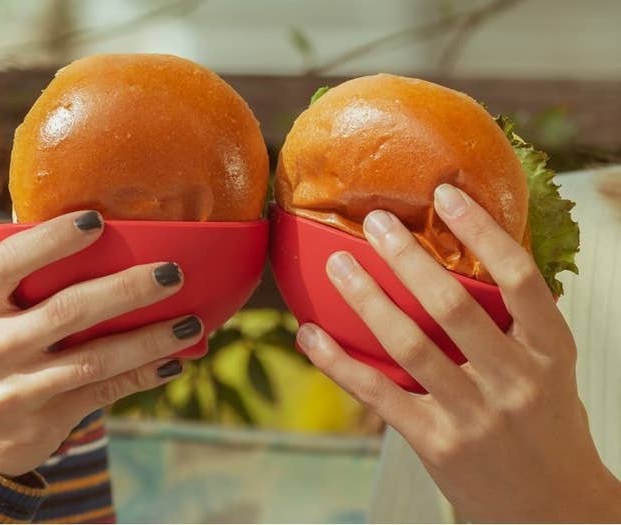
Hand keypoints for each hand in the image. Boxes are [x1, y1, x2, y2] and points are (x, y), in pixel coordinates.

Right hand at [0, 211, 202, 476]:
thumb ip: (23, 285)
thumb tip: (99, 238)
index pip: (9, 264)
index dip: (53, 239)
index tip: (98, 221)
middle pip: (68, 310)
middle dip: (127, 289)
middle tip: (173, 273)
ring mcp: (17, 388)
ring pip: (96, 359)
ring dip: (150, 340)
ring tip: (191, 323)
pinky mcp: (45, 420)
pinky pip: (105, 393)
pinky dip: (144, 375)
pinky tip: (175, 361)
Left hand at [297, 184, 620, 521]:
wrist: (552, 508)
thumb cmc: (546, 425)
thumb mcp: (549, 368)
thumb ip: (516, 321)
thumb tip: (469, 256)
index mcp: (549, 351)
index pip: (520, 278)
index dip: (482, 231)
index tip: (445, 194)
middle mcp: (515, 380)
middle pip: (452, 305)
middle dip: (409, 258)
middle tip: (376, 222)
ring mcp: (474, 415)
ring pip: (409, 344)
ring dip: (367, 299)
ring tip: (338, 264)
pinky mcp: (436, 443)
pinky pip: (378, 393)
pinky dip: (338, 362)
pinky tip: (310, 335)